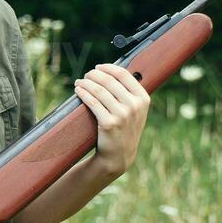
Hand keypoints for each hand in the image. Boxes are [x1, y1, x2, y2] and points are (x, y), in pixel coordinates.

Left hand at [73, 62, 150, 176]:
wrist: (119, 155)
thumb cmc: (125, 129)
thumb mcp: (136, 111)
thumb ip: (130, 93)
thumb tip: (111, 71)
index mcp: (143, 99)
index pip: (124, 74)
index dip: (108, 68)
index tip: (98, 67)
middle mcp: (134, 106)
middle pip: (109, 81)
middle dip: (94, 74)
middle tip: (87, 75)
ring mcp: (122, 115)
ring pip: (99, 90)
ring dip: (86, 82)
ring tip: (79, 82)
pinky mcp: (108, 124)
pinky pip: (92, 102)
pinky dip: (83, 93)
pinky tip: (78, 91)